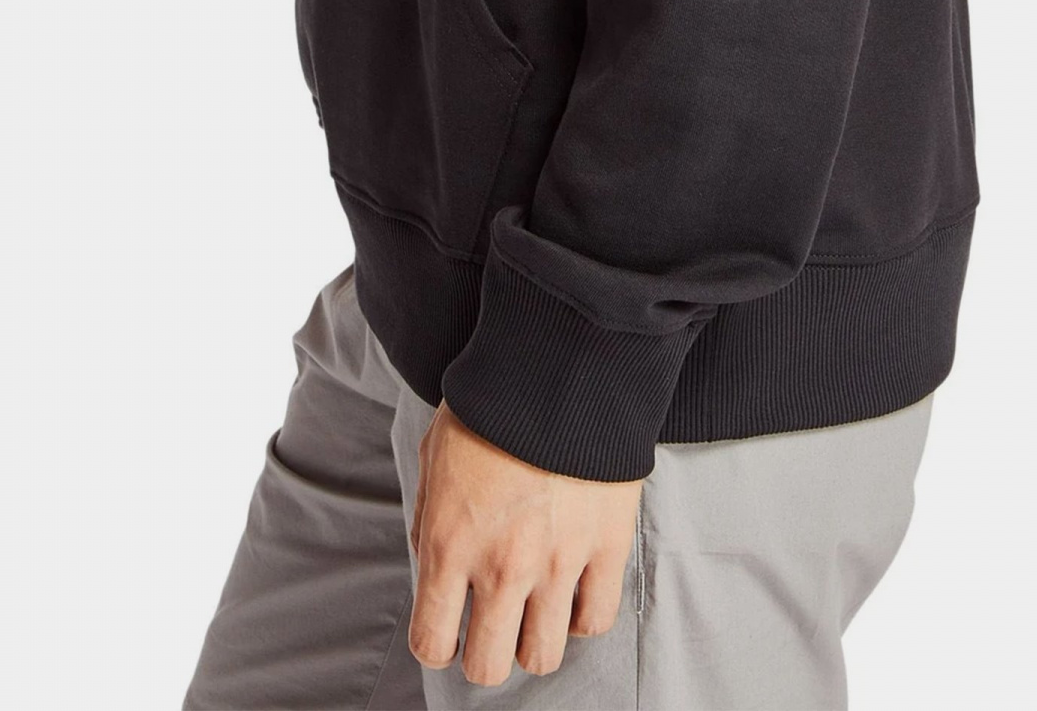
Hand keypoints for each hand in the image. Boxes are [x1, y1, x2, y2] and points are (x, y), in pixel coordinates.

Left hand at [408, 402, 642, 686]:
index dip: (434, 644)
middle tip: (489, 629)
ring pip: (544, 656)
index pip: (432, 641)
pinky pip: (595, 621)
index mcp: (451, 544)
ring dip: (532, 640)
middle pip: (490, 667)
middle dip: (483, 656)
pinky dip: (580, 616)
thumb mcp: (434, 458)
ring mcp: (559, 564)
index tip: (444, 631)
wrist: (555, 368)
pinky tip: (570, 590)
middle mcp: (502, 567)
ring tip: (531, 611)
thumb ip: (430, 522)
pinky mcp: (606, 550)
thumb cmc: (488, 406)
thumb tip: (433, 568)